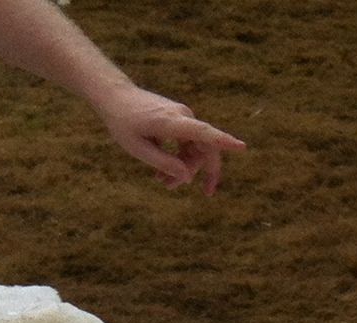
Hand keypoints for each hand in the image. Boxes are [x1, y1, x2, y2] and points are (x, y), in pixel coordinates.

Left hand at [95, 86, 243, 192]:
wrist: (115, 96)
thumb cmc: (122, 122)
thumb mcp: (137, 148)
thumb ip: (163, 163)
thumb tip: (188, 177)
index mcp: (171, 122)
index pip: (203, 133)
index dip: (223, 141)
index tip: (242, 147)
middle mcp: (183, 116)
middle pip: (204, 149)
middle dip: (197, 172)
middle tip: (186, 191)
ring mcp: (183, 117)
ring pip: (196, 149)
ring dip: (184, 168)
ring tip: (162, 183)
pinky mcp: (180, 120)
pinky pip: (188, 143)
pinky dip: (179, 159)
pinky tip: (162, 172)